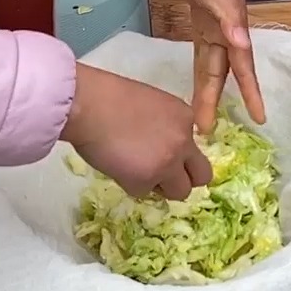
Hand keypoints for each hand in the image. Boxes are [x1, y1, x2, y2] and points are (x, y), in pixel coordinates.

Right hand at [62, 65, 211, 198]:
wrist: (88, 104)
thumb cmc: (109, 97)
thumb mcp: (152, 106)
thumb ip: (165, 127)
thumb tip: (161, 148)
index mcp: (185, 118)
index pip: (196, 149)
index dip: (179, 156)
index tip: (161, 154)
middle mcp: (183, 142)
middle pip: (202, 176)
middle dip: (185, 180)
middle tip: (164, 177)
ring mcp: (167, 164)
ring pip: (180, 192)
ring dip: (161, 187)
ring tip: (136, 171)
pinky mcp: (146, 181)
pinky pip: (144, 193)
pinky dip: (131, 185)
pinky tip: (117, 166)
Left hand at [169, 0, 266, 133]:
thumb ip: (224, 13)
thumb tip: (242, 43)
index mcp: (231, 22)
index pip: (242, 64)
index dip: (251, 91)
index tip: (260, 118)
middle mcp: (226, 26)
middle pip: (224, 71)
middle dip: (218, 100)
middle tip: (209, 131)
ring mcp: (214, 22)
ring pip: (213, 64)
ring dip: (209, 90)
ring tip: (203, 117)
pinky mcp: (202, 16)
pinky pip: (205, 51)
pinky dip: (204, 69)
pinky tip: (202, 81)